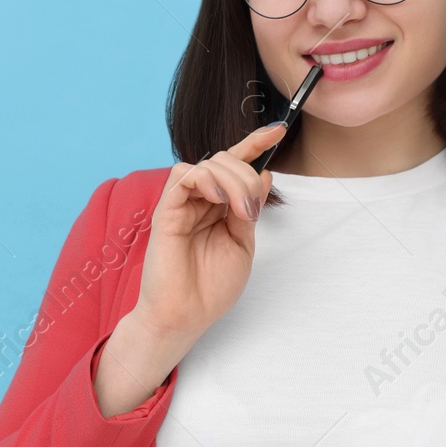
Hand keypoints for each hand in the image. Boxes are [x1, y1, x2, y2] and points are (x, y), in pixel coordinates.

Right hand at [132, 124, 287, 340]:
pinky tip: (217, 199)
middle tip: (251, 210)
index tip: (279, 130)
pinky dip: (206, 179)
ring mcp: (182, 204)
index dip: (255, 144)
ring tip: (239, 212)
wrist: (186, 315)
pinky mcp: (166, 211)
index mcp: (219, 207)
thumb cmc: (211, 287)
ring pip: (208, 163)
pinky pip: (184, 175)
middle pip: (225, 160)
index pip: (235, 166)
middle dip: (247, 175)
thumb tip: (264, 174)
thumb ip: (250, 208)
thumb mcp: (243, 243)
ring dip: (232, 180)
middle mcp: (200, 201)